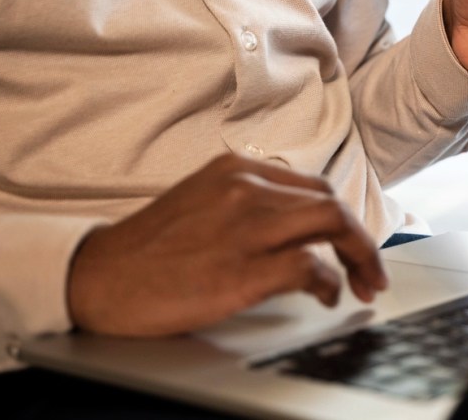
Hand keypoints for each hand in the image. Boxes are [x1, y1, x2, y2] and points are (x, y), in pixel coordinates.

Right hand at [67, 154, 387, 335]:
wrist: (97, 277)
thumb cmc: (149, 249)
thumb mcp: (202, 201)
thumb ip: (247, 202)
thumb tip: (297, 226)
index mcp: (236, 171)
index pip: (311, 187)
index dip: (341, 218)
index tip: (351, 244)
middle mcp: (245, 189)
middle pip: (330, 203)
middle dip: (362, 240)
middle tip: (371, 271)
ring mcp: (244, 226)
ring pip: (332, 223)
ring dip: (359, 257)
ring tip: (363, 284)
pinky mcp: (241, 268)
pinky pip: (309, 267)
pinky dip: (327, 282)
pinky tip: (324, 296)